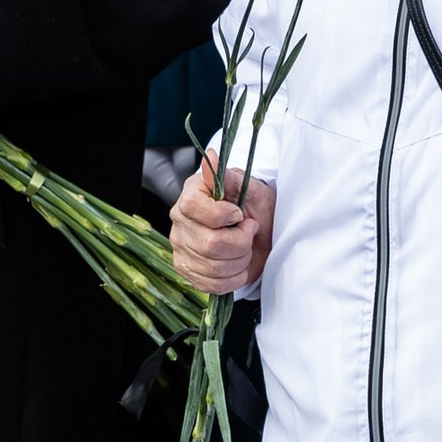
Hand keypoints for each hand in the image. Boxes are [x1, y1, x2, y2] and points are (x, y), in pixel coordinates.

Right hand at [170, 161, 276, 294]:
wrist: (261, 232)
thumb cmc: (255, 206)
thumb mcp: (250, 187)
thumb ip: (228, 177)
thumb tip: (210, 157)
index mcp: (191, 194)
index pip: (192, 207)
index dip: (222, 215)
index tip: (239, 214)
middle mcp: (179, 221)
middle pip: (209, 244)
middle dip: (241, 242)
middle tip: (249, 232)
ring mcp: (181, 247)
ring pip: (213, 267)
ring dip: (240, 261)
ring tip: (245, 248)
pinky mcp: (187, 270)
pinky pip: (211, 284)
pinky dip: (233, 278)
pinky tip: (238, 265)